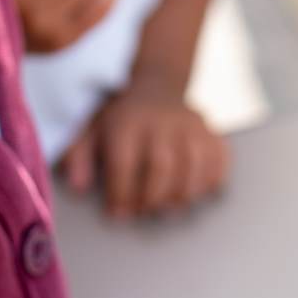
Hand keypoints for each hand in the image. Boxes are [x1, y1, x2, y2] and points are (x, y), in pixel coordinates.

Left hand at [60, 71, 230, 217]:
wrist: (157, 84)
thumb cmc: (120, 118)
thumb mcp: (90, 128)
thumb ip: (79, 156)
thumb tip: (77, 187)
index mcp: (127, 121)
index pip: (123, 163)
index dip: (119, 194)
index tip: (116, 212)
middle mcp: (161, 121)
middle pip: (162, 167)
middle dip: (151, 199)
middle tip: (142, 212)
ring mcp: (190, 125)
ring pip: (193, 167)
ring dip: (181, 195)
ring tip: (166, 207)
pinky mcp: (211, 131)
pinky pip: (219, 160)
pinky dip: (210, 181)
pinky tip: (194, 190)